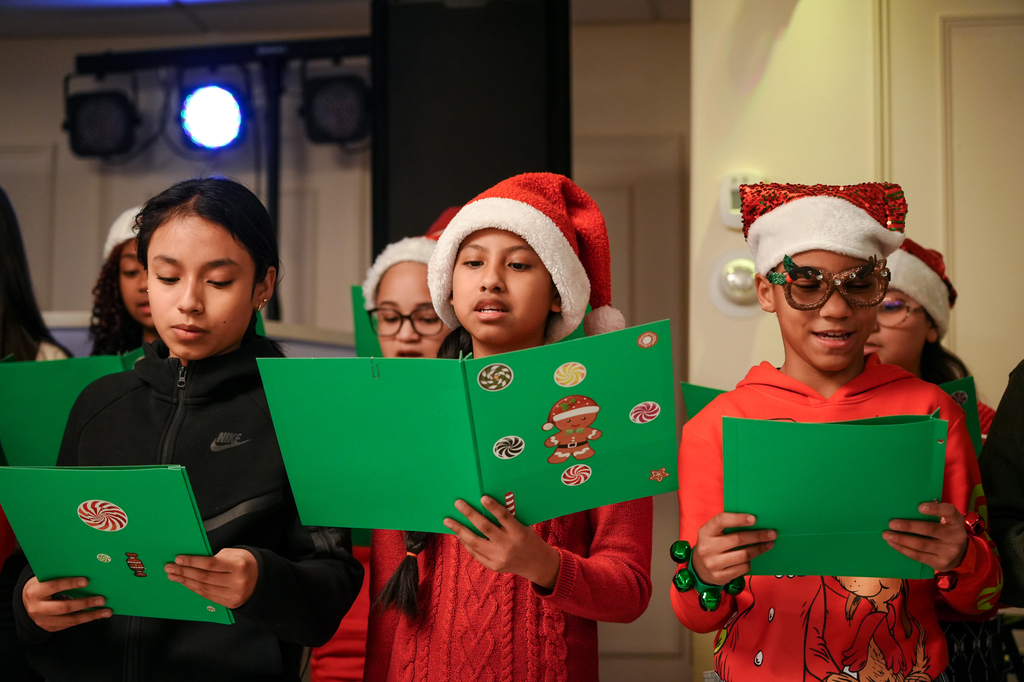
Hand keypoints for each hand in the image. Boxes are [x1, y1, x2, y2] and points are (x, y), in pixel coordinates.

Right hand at [22, 576, 111, 631]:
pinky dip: (85, 620)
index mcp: (35, 591)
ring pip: (70, 620)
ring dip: (90, 615)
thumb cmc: (40, 586)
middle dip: (85, 603)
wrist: (25, 604)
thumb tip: (83, 567)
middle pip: (64, 607)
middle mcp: (37, 608)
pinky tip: (97, 615)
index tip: (86, 581)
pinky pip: (70, 624)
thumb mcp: (42, 579)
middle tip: (102, 599)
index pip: (53, 586)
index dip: (70, 583)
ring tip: (106, 611)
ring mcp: (43, 620)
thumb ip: (58, 574)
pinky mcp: (50, 627)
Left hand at [165, 548, 258, 608]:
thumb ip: (216, 558)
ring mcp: (233, 595)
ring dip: (186, 582)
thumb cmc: (245, 562)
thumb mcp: (235, 554)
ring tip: (173, 576)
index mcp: (238, 566)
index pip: (210, 564)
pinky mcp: (230, 604)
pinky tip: (186, 583)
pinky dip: (195, 589)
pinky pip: (208, 596)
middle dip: (184, 572)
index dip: (193, 562)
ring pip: (204, 589)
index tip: (178, 559)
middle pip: (204, 578)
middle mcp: (236, 582)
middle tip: (169, 568)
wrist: (262, 579)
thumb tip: (193, 562)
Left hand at [444, 497, 560, 589]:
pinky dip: (465, 542)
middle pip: (485, 528)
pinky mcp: (493, 566)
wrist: (535, 563)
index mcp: (519, 533)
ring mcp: (499, 558)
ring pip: (475, 542)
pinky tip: (458, 533)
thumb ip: (508, 518)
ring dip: (459, 530)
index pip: (504, 518)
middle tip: (458, 503)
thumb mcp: (523, 526)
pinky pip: (475, 553)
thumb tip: (485, 503)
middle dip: (469, 515)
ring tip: (448, 520)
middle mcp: (508, 546)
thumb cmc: (527, 538)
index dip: (493, 508)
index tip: (482, 498)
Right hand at [691, 513, 775, 585]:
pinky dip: (750, 562)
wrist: (699, 568)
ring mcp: (713, 563)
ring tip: (768, 545)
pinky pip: (743, 568)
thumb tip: (755, 522)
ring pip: (744, 555)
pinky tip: (753, 557)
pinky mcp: (720, 576)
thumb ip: (727, 527)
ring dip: (759, 549)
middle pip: (738, 539)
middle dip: (758, 536)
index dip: (738, 519)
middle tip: (772, 534)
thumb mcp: (713, 533)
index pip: (721, 521)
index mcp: (705, 532)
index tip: (754, 519)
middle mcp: (707, 547)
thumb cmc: (712, 545)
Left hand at [884, 501, 967, 571]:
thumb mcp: (946, 520)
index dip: (935, 509)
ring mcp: (949, 551)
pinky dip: (903, 549)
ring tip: (886, 535)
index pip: (949, 512)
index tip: (919, 507)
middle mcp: (955, 536)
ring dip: (901, 539)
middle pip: (929, 529)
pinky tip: (893, 543)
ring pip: (921, 544)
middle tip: (891, 523)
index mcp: (956, 521)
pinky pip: (918, 556)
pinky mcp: (940, 563)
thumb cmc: (945, 530)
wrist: (959, 555)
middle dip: (908, 526)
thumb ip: (933, 512)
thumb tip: (908, 505)